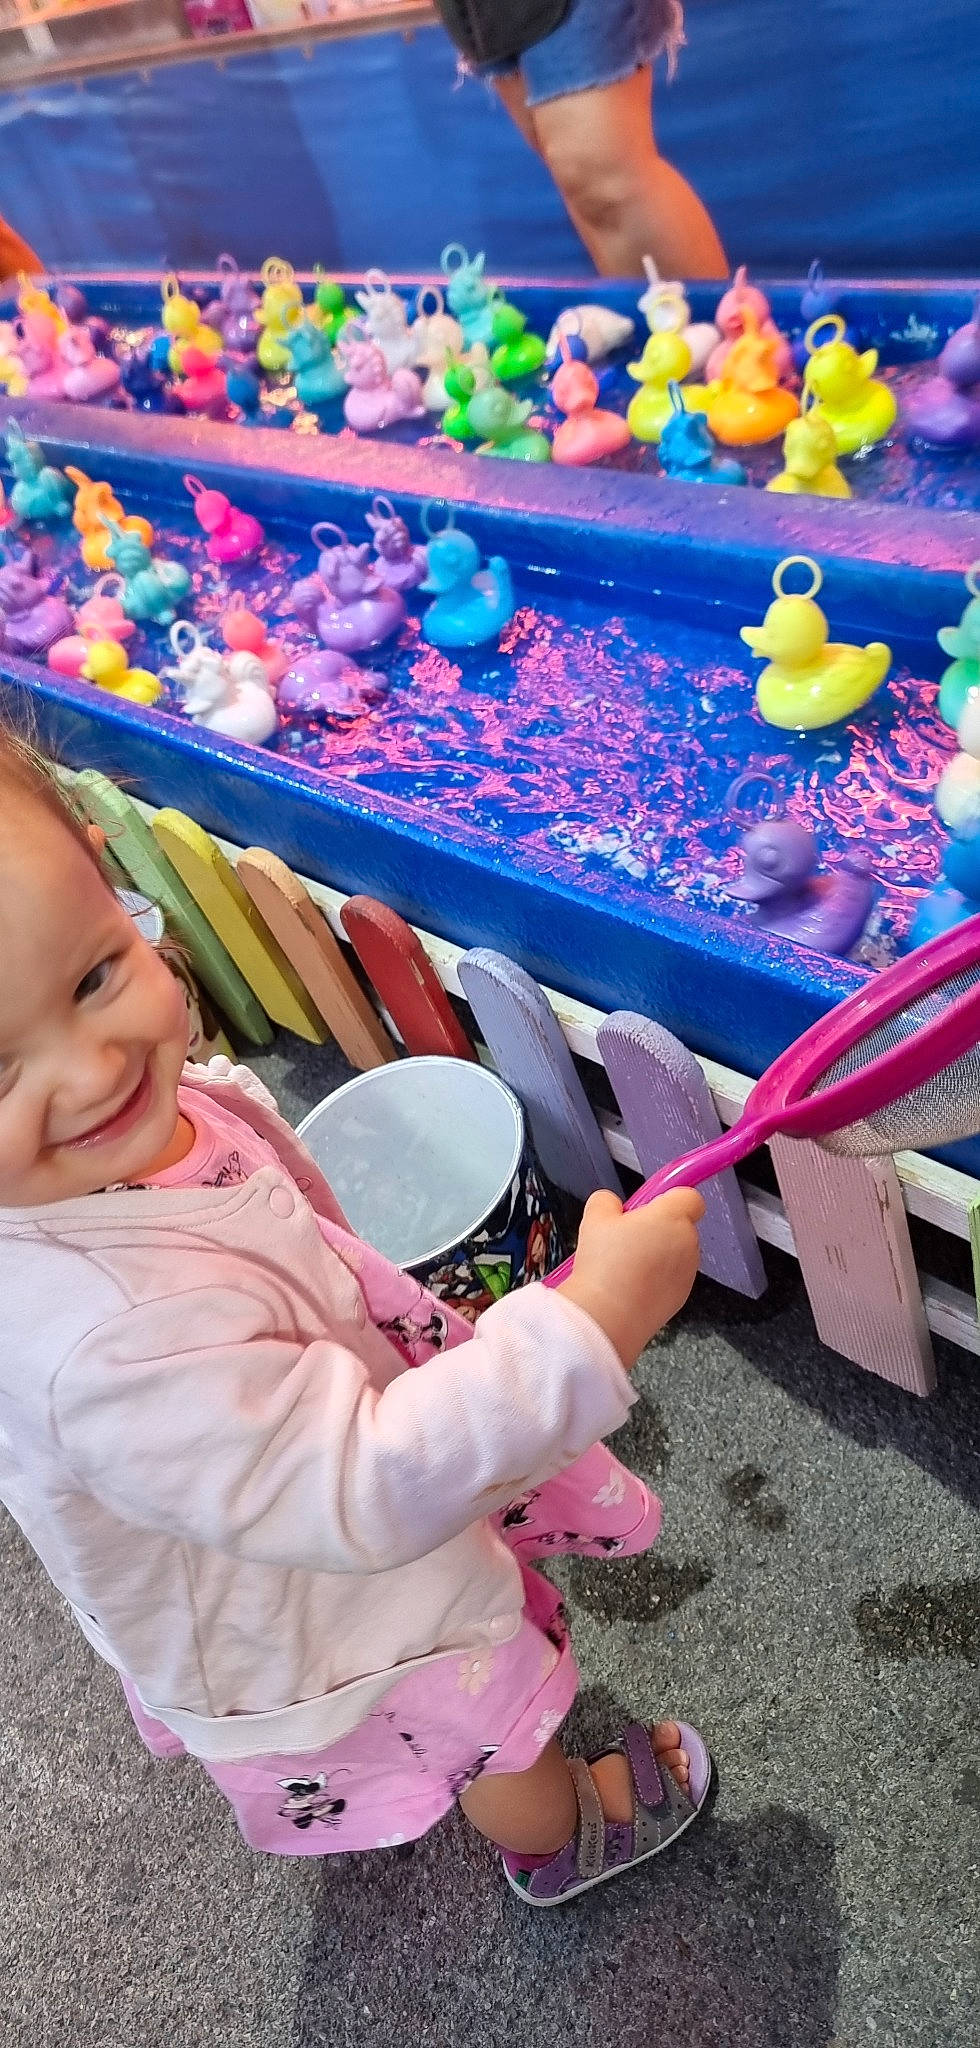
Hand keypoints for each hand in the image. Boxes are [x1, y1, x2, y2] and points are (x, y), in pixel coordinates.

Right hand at [558, 1186, 704, 1369]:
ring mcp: (687, 1272)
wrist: (610, 1316)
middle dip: (657, 1228)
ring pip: (675, 1254)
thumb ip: (606, 1201)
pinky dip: (656, 1279)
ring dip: (657, 1255)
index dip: (672, 1198)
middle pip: (680, 1226)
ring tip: (624, 1265)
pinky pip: (671, 1278)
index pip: (691, 1197)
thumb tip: (612, 1205)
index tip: (651, 1204)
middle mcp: (687, 1243)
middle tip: (626, 1237)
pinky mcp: (681, 1297)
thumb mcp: (594, 1219)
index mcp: (672, 1217)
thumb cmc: (606, 1265)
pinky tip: (630, 1285)